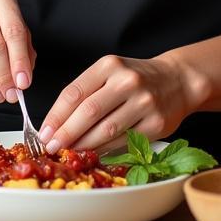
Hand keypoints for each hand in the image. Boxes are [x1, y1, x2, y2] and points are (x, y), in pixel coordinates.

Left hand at [38, 52, 208, 154]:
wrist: (177, 80)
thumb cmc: (136, 78)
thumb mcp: (110, 73)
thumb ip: (86, 92)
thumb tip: (57, 123)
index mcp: (110, 65)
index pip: (75, 92)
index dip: (56, 115)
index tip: (43, 131)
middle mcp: (127, 81)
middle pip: (88, 112)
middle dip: (66, 133)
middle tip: (51, 147)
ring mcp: (144, 102)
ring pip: (106, 130)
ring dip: (83, 146)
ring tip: (69, 153)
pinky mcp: (156, 124)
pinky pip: (124, 142)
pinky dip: (105, 151)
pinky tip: (93, 155)